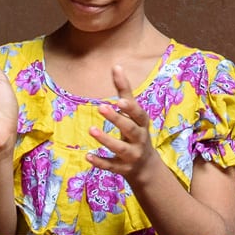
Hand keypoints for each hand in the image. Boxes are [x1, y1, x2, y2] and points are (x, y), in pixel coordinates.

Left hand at [91, 62, 166, 189]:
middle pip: (130, 129)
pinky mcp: (123, 168)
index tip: (119, 100)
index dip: (130, 108)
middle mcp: (139, 139)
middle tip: (101, 108)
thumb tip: (116, 65)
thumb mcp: (134, 113)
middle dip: (117, 120)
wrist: (147, 167)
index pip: (138, 114)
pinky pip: (112, 166)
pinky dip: (100, 162)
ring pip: (120, 148)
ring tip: (91, 130)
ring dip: (106, 140)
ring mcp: (132, 155)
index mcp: (142, 123)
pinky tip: (87, 156)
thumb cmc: (137, 132)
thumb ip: (124, 91)